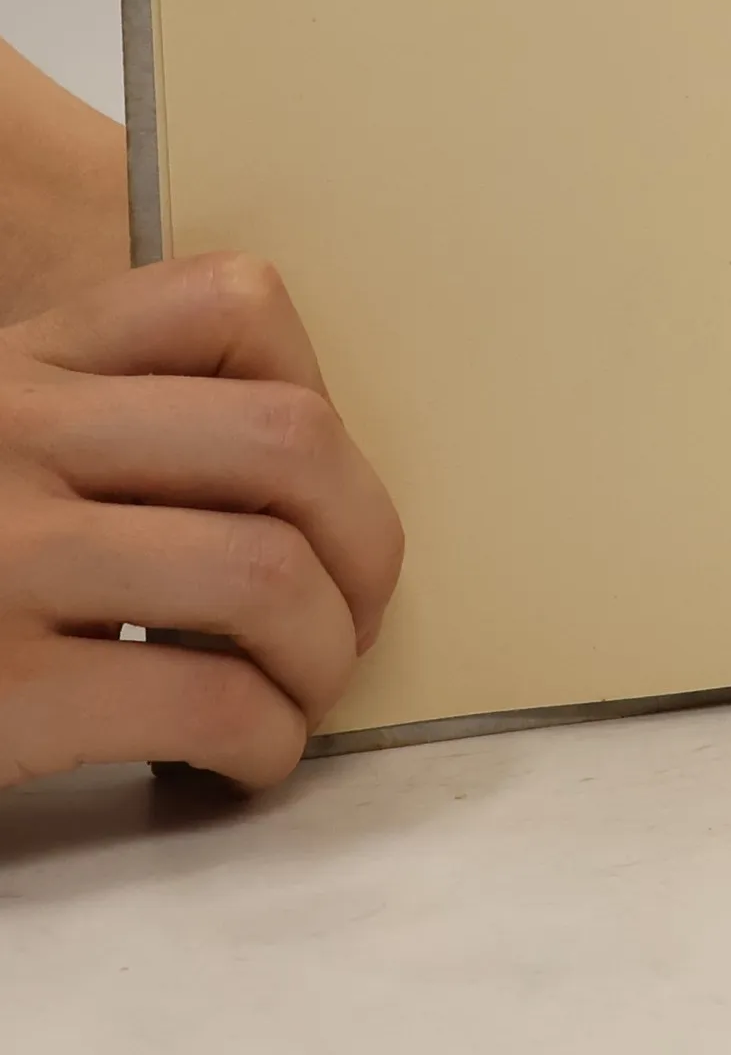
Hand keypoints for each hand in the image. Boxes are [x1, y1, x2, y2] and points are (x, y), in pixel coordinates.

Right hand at [0, 254, 403, 790]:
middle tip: (357, 607)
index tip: (318, 485)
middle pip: (289, 442)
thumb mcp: (5, 446)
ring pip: (265, 571)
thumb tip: (311, 482)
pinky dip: (266, 739)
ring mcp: (0, 559)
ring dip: (325, 652)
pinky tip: (248, 755)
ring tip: (305, 689)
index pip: (233, 302)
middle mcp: (10, 437)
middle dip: (366, 538)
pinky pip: (204, 699)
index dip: (322, 391)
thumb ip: (116, 424)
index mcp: (25, 364)